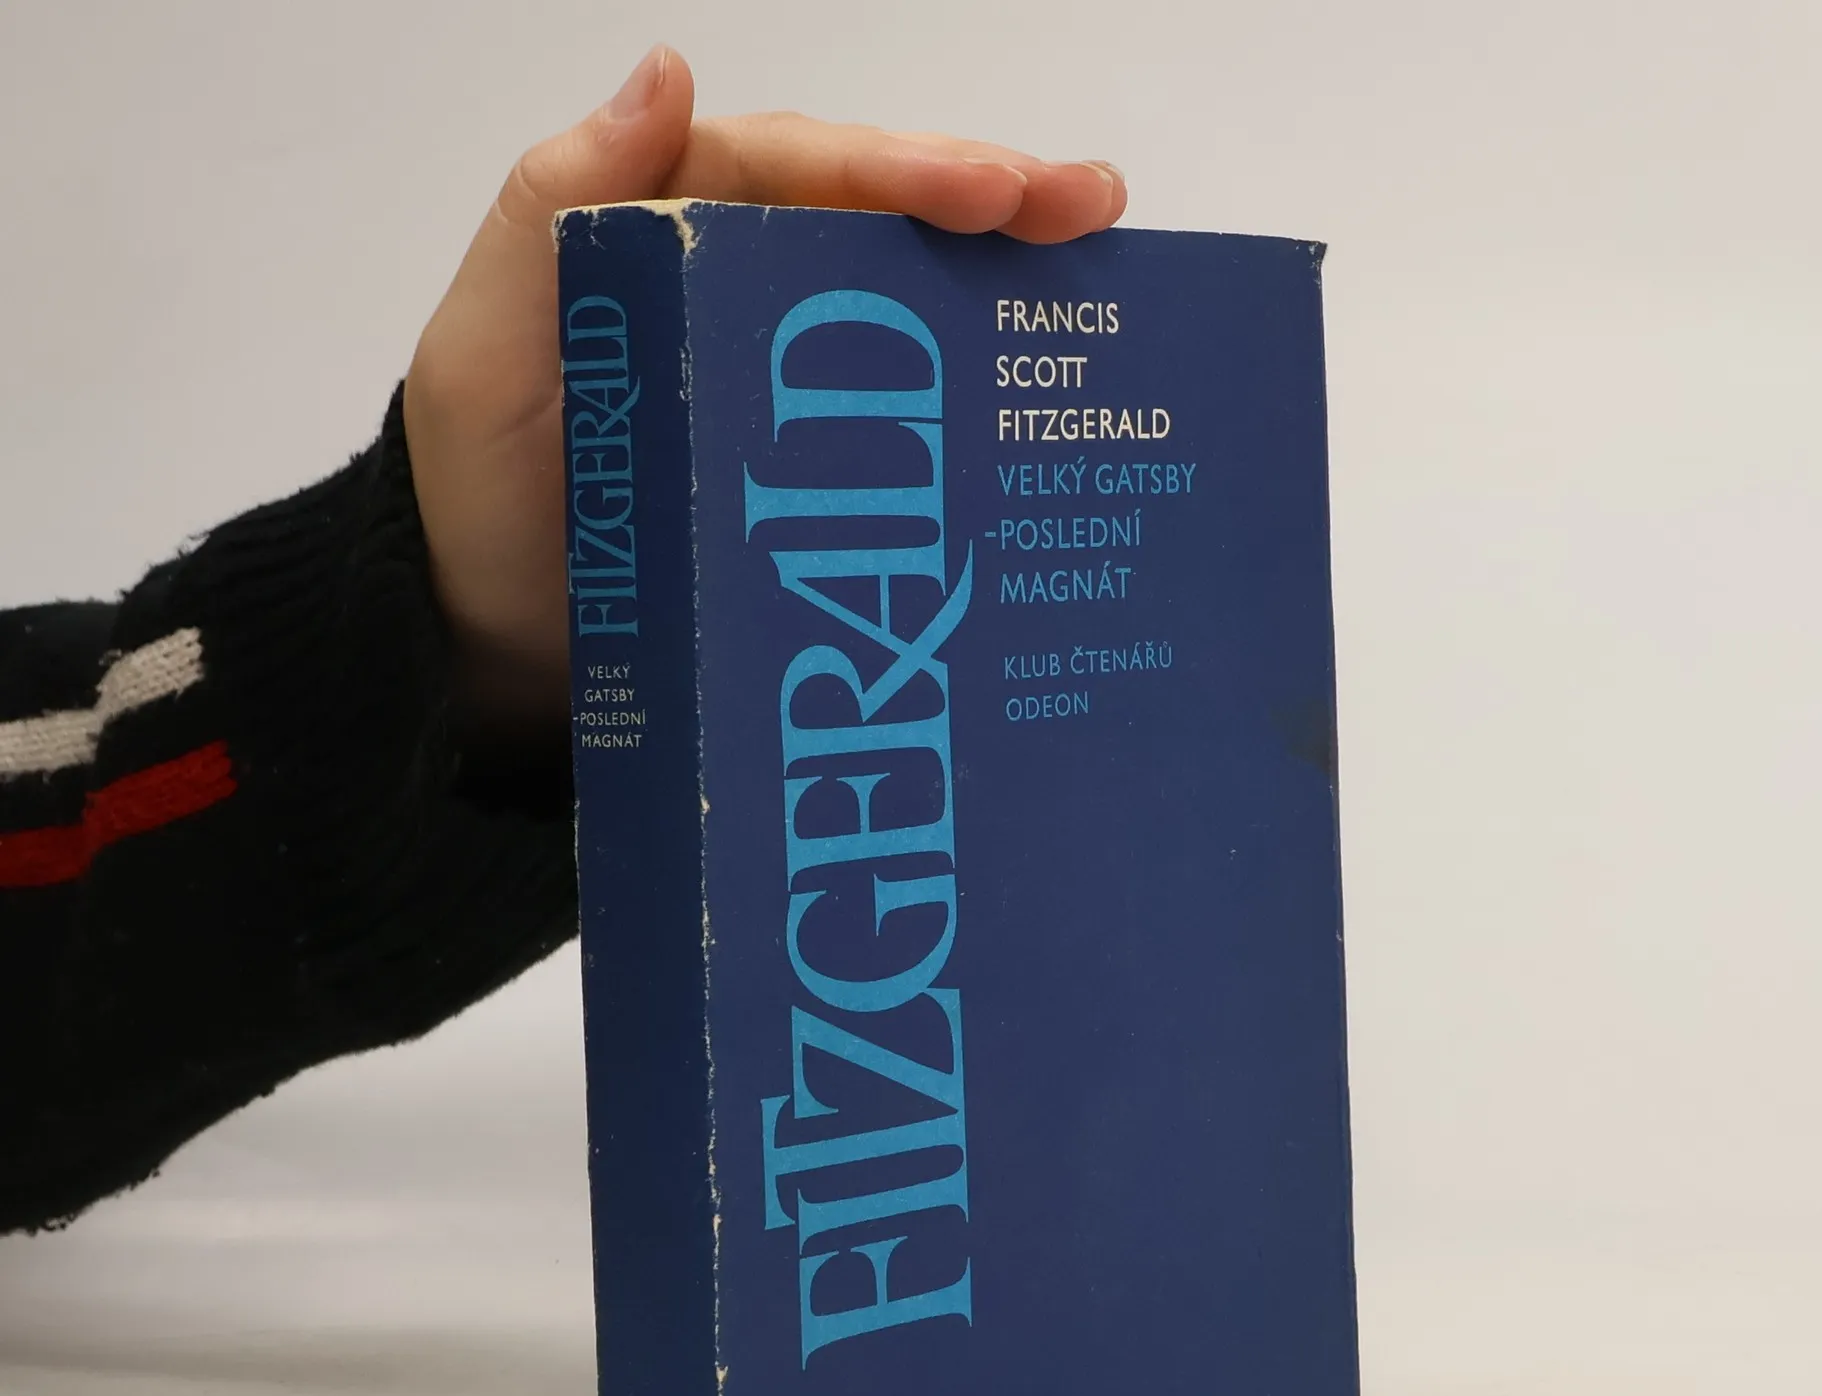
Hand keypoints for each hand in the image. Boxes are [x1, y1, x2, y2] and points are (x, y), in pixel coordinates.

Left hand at [403, 45, 1126, 748]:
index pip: (796, 172)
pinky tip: (1041, 400)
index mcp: (664, 240)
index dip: (902, 169)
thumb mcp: (484, 354)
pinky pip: (898, 418)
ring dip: (1001, 284)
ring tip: (1102, 271)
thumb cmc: (480, 505)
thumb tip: (669, 72)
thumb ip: (551, 218)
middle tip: (1094, 209)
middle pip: (871, 224)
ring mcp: (779, 389)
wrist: (490, 659)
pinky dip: (972, 398)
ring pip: (901, 307)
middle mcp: (732, 294)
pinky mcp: (808, 477)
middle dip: (988, 204)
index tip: (1000, 191)